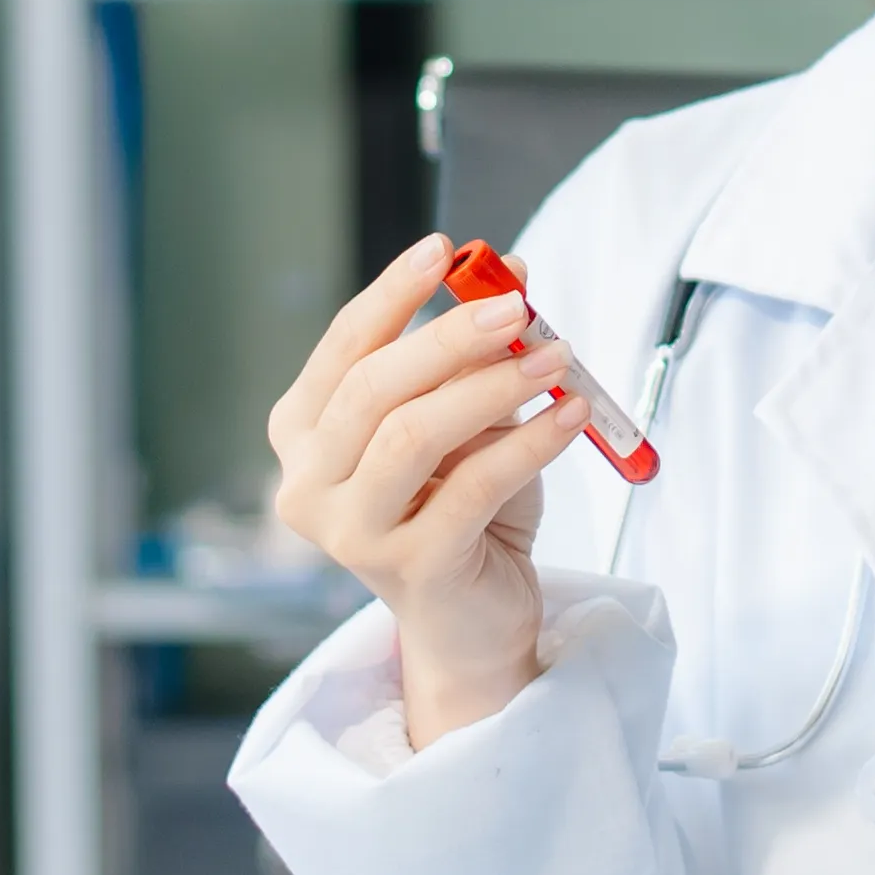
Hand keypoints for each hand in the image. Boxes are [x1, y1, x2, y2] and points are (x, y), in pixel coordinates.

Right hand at [266, 235, 596, 747]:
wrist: (474, 624)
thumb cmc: (463, 515)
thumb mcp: (467, 425)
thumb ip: (473, 359)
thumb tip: (513, 277)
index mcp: (304, 436)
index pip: (344, 348)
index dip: (394, 294)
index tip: (445, 250)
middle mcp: (308, 484)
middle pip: (374, 387)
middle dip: (449, 337)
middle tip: (517, 306)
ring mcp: (351, 532)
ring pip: (414, 434)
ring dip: (492, 386)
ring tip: (554, 358)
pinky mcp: (408, 568)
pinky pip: (474, 486)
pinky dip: (530, 443)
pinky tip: (570, 416)